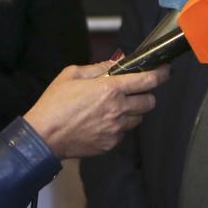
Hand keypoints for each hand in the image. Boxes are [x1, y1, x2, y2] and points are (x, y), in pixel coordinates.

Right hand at [23, 61, 170, 158]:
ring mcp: (115, 129)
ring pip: (139, 118)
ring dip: (133, 111)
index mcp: (110, 89)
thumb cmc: (54, 104)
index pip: (148, 81)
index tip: (165, 70)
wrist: (42, 137)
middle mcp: (118, 109)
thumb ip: (99, 67)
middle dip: (145, 95)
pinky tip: (104, 122)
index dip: (161, 74)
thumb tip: (117, 63)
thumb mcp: (72, 74)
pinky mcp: (110, 144)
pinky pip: (124, 133)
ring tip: (114, 108)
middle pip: (150, 101)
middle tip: (133, 92)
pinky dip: (119, 126)